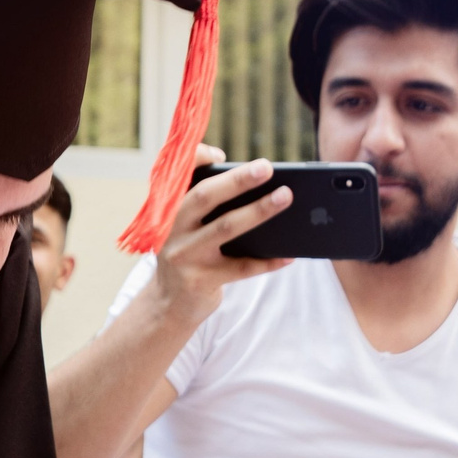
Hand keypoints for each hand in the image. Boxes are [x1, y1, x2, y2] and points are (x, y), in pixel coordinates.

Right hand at [147, 145, 291, 325]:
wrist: (169, 303)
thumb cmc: (189, 254)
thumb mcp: (186, 226)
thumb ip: (206, 202)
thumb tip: (251, 181)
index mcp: (170, 209)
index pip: (180, 175)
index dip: (198, 159)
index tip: (221, 154)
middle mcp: (172, 228)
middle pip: (206, 197)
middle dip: (238, 180)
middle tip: (267, 168)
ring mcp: (185, 255)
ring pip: (227, 228)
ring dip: (259, 211)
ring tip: (285, 197)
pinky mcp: (200, 280)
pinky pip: (241, 268)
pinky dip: (267, 260)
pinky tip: (288, 255)